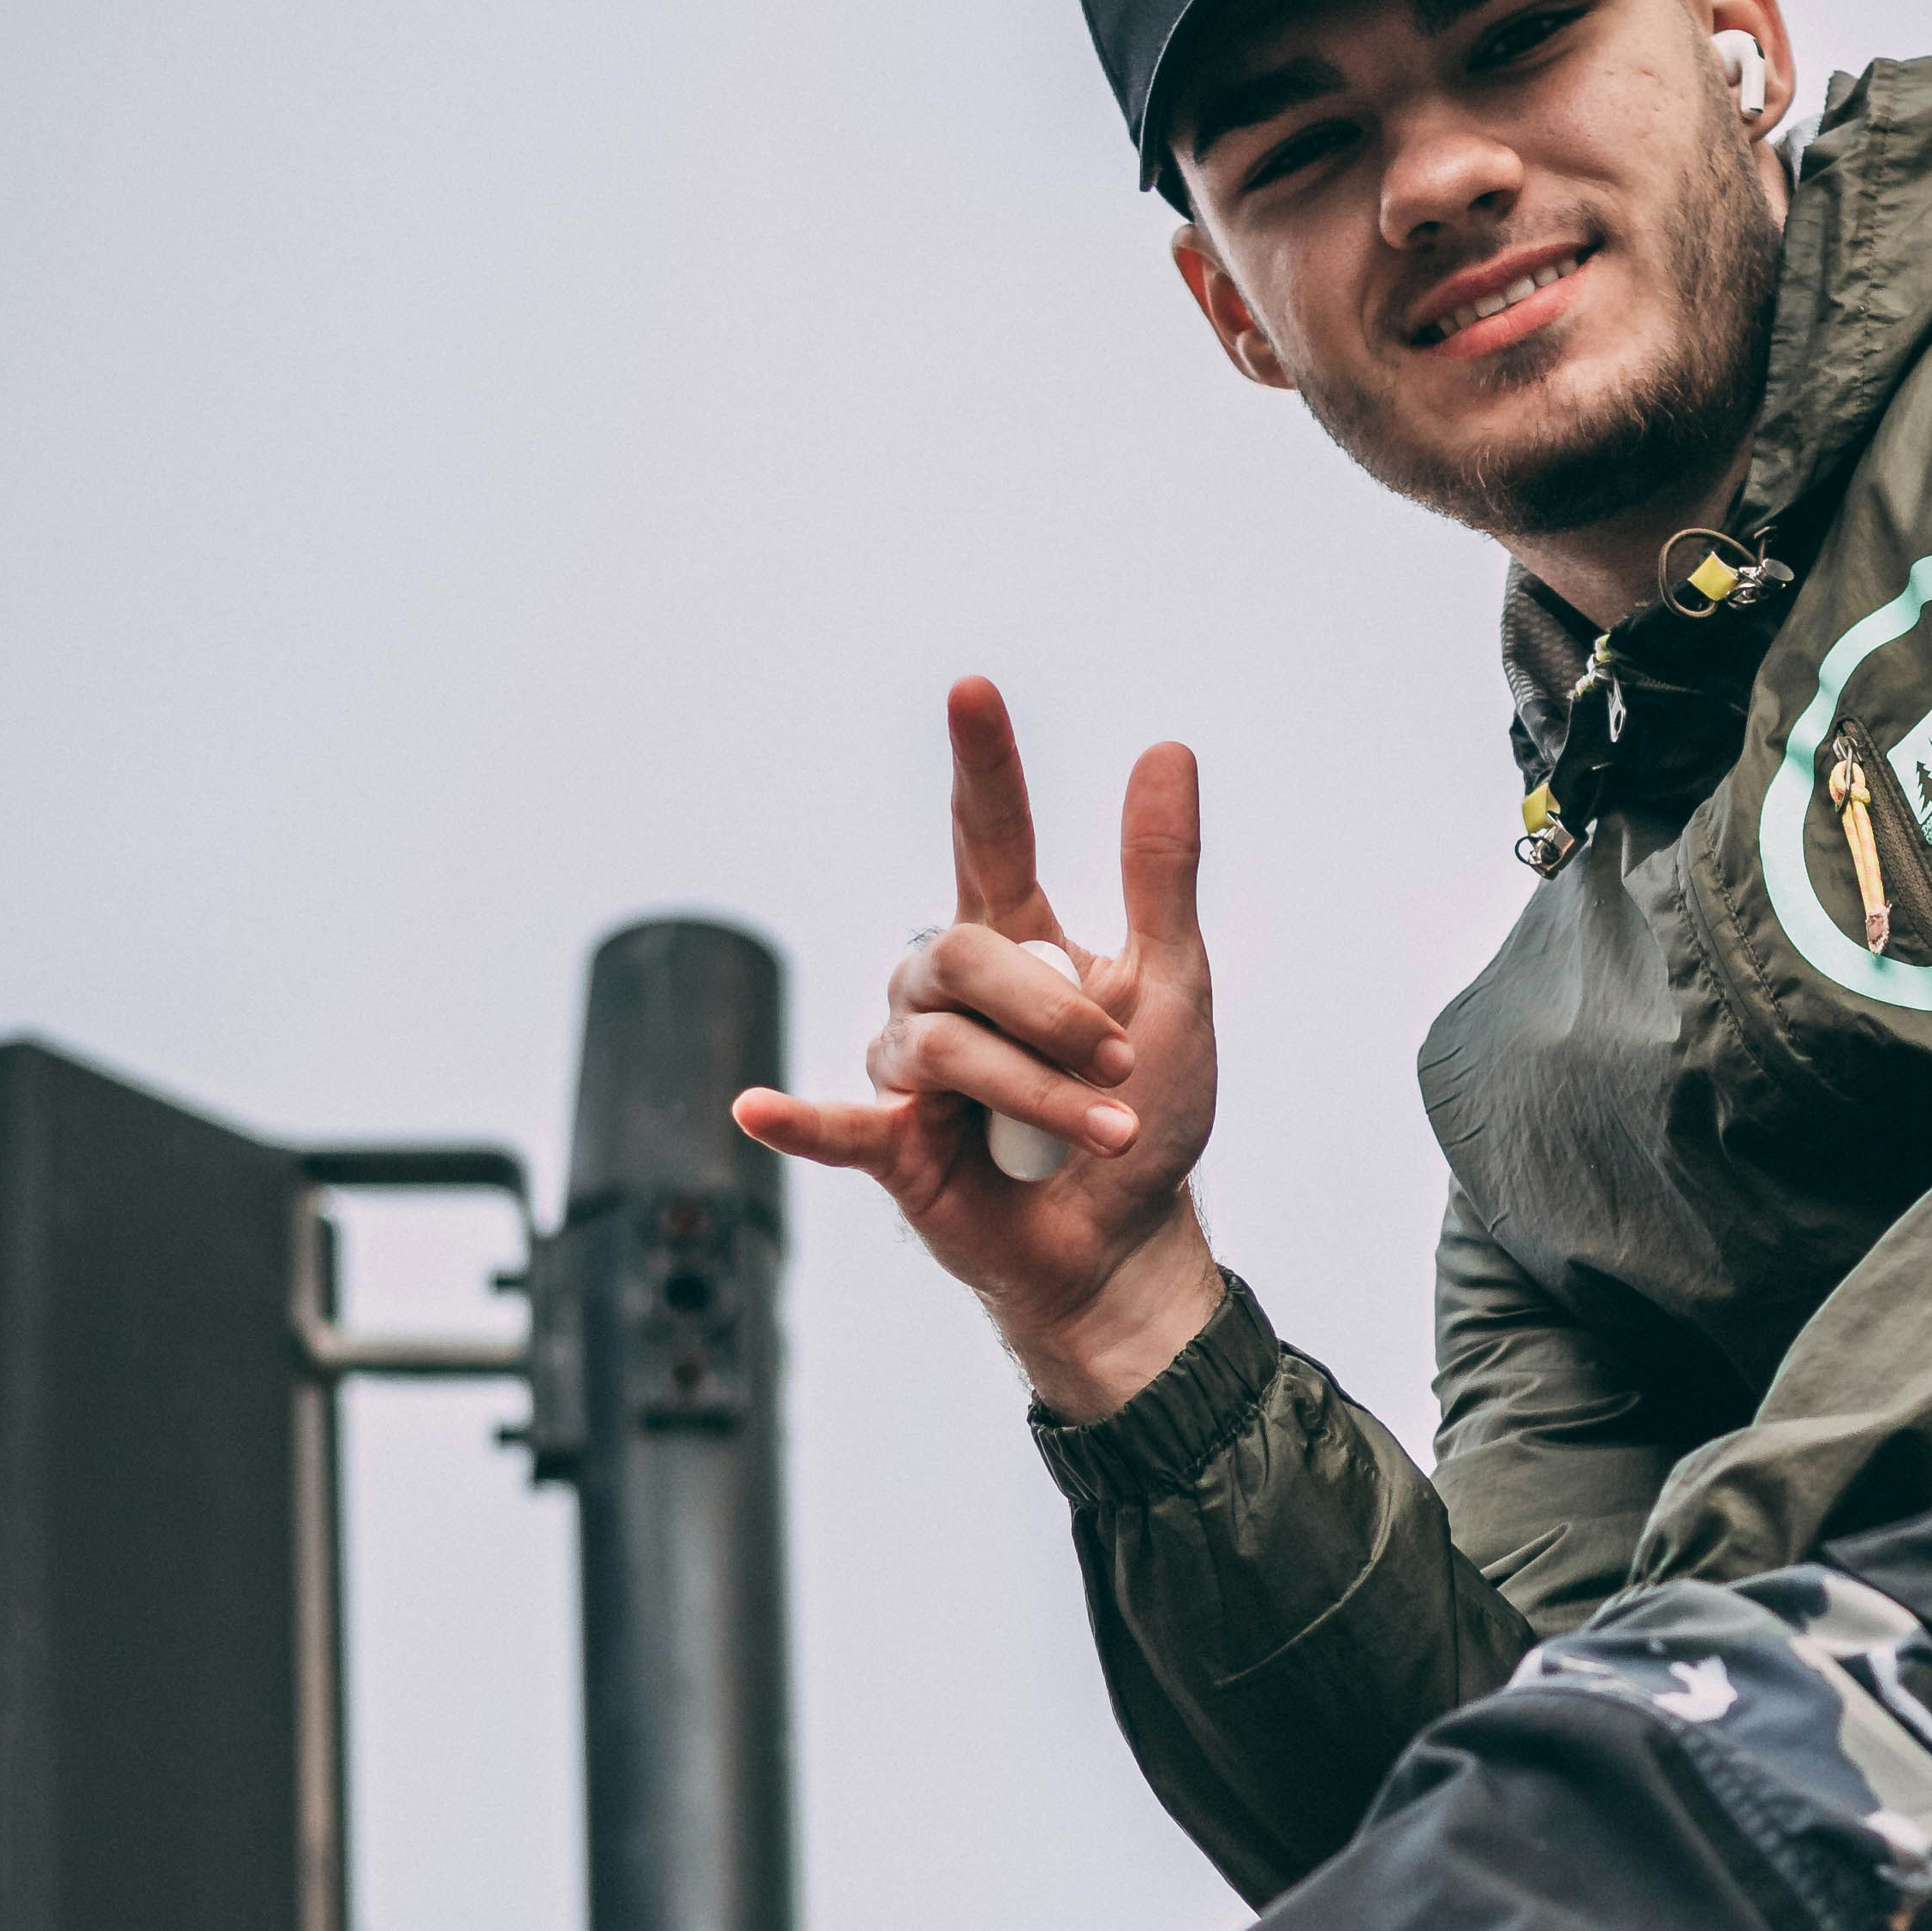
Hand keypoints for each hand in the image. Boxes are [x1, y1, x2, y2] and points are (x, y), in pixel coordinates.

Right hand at [733, 676, 1222, 1418]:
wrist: (1128, 1241)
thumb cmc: (1147, 1115)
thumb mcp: (1175, 987)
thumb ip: (1159, 874)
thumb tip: (1166, 748)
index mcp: (1012, 940)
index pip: (985, 833)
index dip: (982, 766)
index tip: (973, 690)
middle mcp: (945, 991)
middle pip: (964, 954)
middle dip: (1052, 1012)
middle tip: (1121, 1062)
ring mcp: (910, 1068)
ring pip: (940, 1044)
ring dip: (1037, 1091)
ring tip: (1104, 1130)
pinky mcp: (889, 1148)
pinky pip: (832, 1124)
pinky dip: (797, 1120)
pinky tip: (756, 1108)